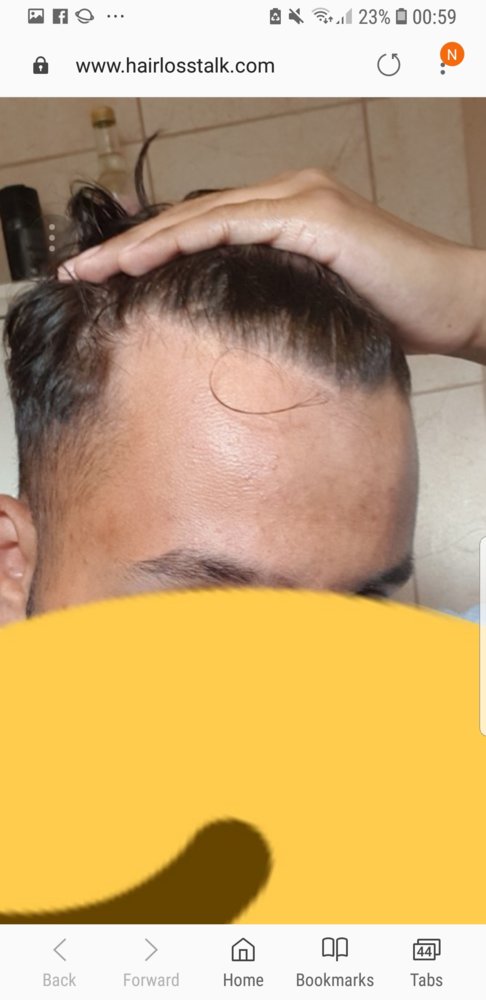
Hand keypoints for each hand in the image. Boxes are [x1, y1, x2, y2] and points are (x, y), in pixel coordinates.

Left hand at [61, 169, 485, 362]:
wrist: (451, 303)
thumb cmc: (391, 313)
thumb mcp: (314, 307)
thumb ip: (269, 304)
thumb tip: (220, 339)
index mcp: (283, 215)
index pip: (201, 230)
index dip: (147, 253)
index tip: (105, 282)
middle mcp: (287, 195)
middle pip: (189, 218)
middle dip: (128, 247)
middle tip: (80, 272)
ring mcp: (300, 199)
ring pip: (201, 216)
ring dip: (142, 244)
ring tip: (96, 270)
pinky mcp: (314, 216)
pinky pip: (234, 224)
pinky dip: (186, 240)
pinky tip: (145, 260)